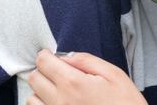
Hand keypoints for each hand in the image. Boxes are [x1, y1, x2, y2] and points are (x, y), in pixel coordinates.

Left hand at [26, 50, 146, 104]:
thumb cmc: (125, 103)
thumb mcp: (113, 74)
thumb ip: (86, 61)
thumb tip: (65, 56)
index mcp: (73, 83)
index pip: (43, 62)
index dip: (46, 55)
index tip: (51, 56)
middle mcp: (59, 101)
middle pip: (34, 78)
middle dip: (44, 71)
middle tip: (58, 72)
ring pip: (31, 98)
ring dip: (41, 91)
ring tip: (58, 90)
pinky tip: (57, 103)